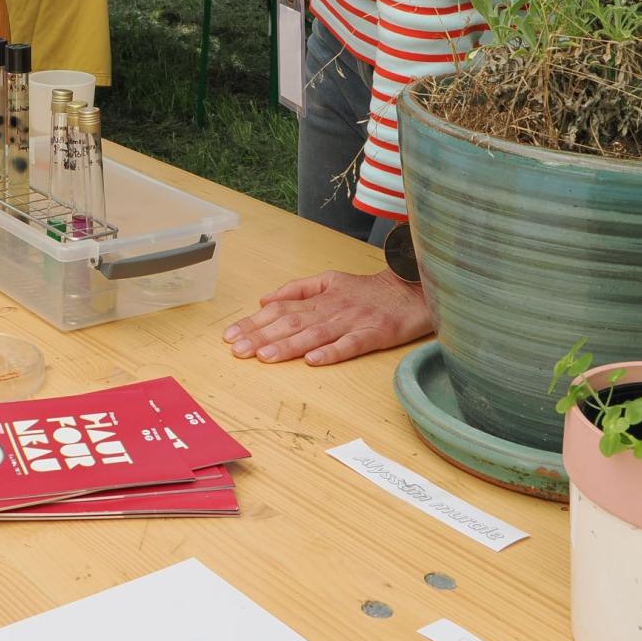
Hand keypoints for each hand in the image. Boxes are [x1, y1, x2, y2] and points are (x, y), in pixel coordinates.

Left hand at [222, 270, 431, 366]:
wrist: (411, 289)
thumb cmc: (369, 290)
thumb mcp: (330, 280)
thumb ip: (298, 289)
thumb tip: (265, 300)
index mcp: (320, 298)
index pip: (280, 310)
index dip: (254, 322)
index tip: (230, 335)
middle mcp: (332, 309)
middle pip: (291, 323)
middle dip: (261, 336)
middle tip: (238, 350)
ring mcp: (352, 322)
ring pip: (315, 334)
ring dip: (288, 346)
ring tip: (265, 357)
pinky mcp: (374, 334)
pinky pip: (350, 344)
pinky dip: (332, 352)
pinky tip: (313, 361)